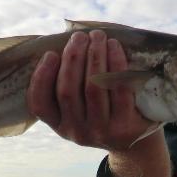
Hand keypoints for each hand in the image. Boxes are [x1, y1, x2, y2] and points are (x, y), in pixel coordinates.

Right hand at [27, 29, 172, 176]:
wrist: (136, 139)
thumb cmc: (102, 112)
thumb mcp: (79, 108)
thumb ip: (66, 85)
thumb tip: (63, 45)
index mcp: (60, 126)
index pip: (40, 104)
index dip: (42, 77)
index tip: (50, 53)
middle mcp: (78, 133)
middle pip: (68, 91)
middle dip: (72, 58)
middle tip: (79, 36)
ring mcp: (101, 132)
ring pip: (93, 87)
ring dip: (94, 55)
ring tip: (97, 36)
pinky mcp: (125, 127)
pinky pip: (119, 89)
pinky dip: (115, 63)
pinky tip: (114, 46)